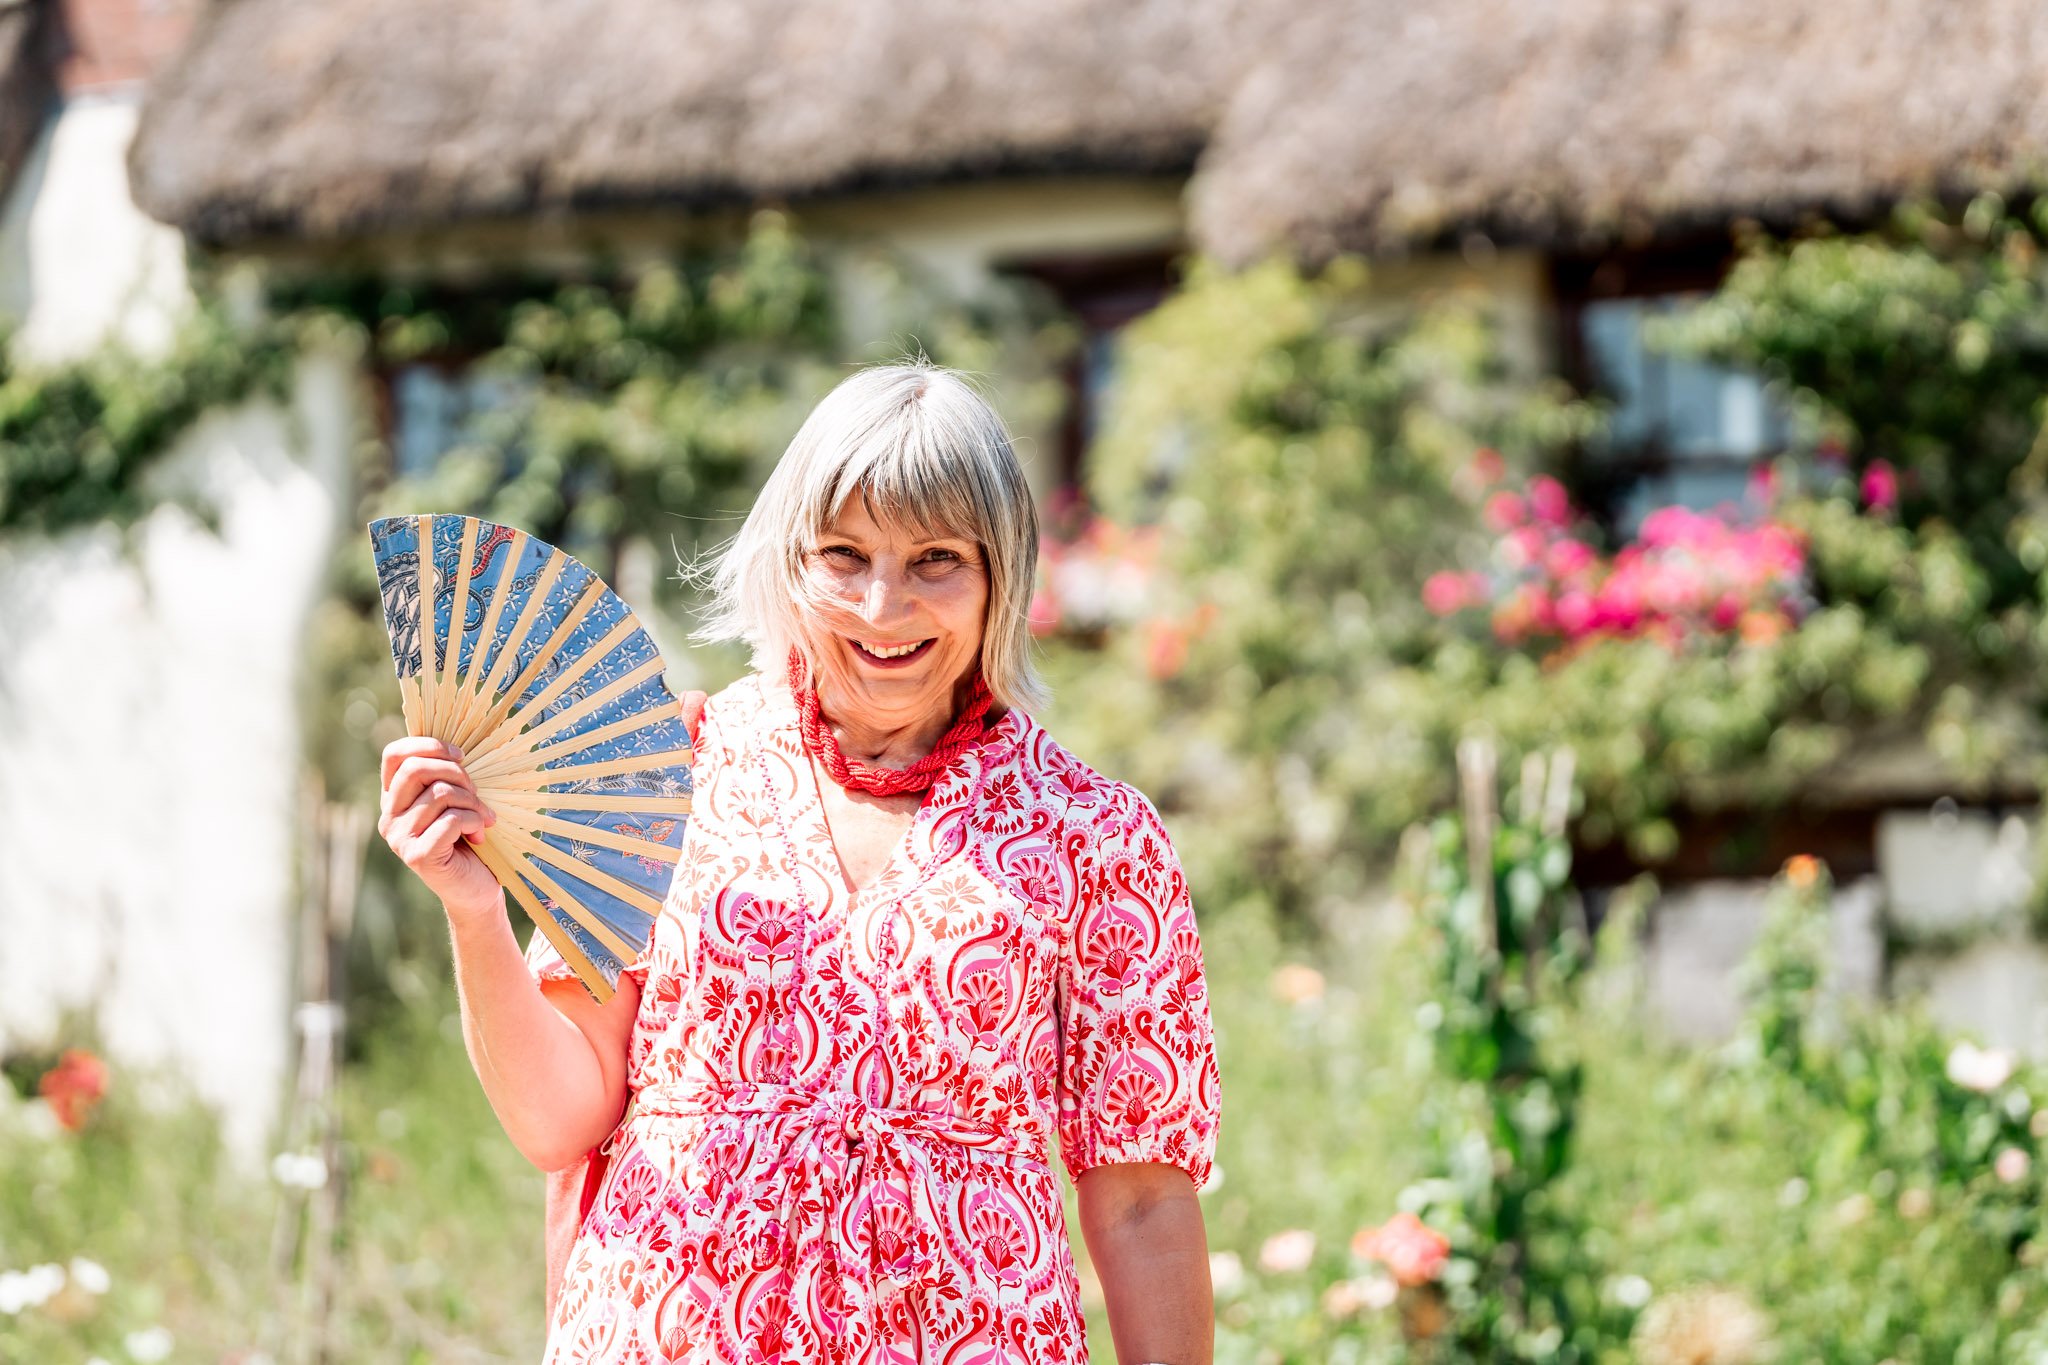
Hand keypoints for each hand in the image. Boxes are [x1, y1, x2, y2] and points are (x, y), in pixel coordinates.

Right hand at [378, 737, 501, 921]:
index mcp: (394, 798)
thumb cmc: (468, 840)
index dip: (428, 745)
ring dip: (473, 804)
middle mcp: (389, 817)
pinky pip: (452, 820)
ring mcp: (399, 838)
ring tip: (482, 820)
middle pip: (417, 769)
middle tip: (477, 795)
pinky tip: (479, 836)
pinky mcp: (417, 855)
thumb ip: (445, 777)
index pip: (394, 755)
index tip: (460, 755)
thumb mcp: (455, 801)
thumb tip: (456, 748)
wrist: (475, 889)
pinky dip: (474, 822)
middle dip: (458, 774)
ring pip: (442, 794)